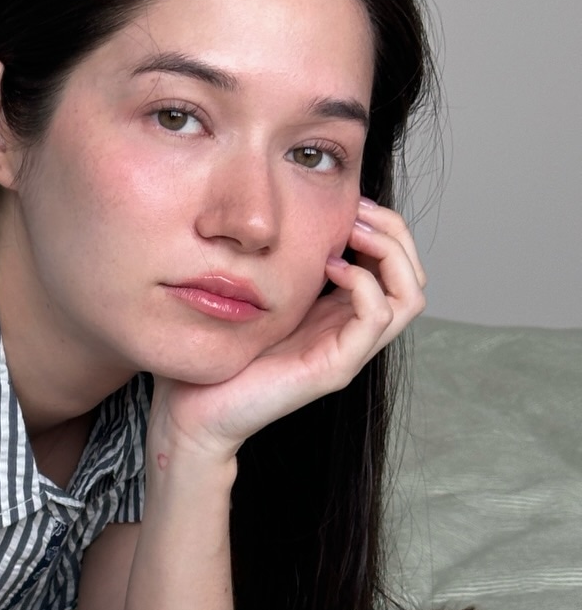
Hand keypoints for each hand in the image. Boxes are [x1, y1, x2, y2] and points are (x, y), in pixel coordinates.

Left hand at [155, 200, 427, 459]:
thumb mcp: (261, 292)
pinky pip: (376, 319)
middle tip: (357, 211)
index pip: (395, 265)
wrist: (196, 407)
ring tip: (352, 232)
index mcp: (339, 312)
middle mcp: (352, 331)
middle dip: (395, 233)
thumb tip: (291, 210)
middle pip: (412, 277)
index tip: (350, 202)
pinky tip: (330, 267)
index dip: (385, 226)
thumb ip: (285, 263)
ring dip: (388, 254)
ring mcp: (349, 351)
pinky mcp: (336, 368)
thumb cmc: (221, 349)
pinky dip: (363, 284)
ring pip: (409, 298)